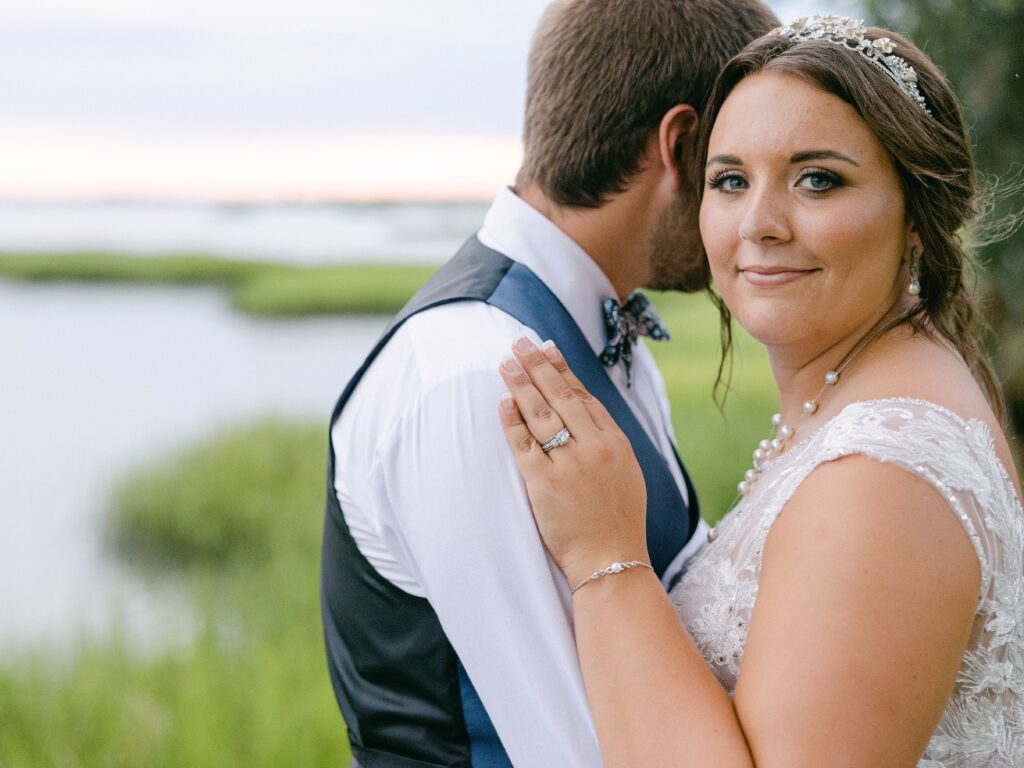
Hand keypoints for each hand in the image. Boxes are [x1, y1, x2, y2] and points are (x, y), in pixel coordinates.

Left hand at [498, 337, 648, 587]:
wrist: (612, 561)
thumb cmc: (619, 523)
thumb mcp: (627, 475)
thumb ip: (608, 444)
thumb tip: (588, 418)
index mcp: (616, 443)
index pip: (585, 397)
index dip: (564, 372)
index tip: (549, 350)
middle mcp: (594, 447)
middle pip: (561, 396)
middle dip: (539, 365)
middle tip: (520, 342)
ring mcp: (569, 463)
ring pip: (541, 413)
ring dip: (521, 384)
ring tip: (506, 362)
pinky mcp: (545, 483)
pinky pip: (523, 444)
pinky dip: (512, 421)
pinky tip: (502, 402)